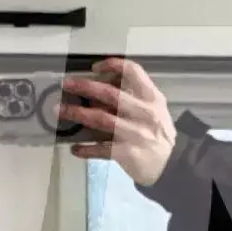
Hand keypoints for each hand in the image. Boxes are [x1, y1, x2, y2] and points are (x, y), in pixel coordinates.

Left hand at [56, 56, 179, 189]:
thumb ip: (133, 98)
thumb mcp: (153, 110)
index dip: (112, 65)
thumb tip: (97, 90)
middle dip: (85, 86)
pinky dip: (85, 148)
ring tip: (60, 110)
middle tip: (66, 84)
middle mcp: (144, 113)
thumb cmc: (158, 133)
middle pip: (111, 94)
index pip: (133, 71)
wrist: (172, 165)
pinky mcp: (127, 153)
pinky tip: (74, 148)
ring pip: (101, 119)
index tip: (94, 68)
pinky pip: (101, 149)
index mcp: (152, 98)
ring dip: (77, 113)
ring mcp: (135, 134)